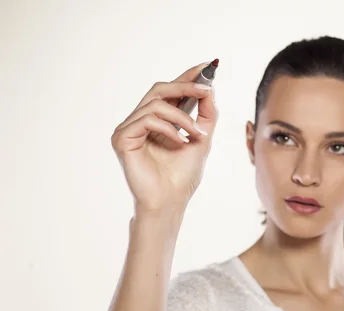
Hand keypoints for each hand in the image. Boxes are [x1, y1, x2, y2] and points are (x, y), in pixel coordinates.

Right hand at [111, 62, 218, 213]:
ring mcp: (128, 129)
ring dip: (183, 117)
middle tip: (206, 88)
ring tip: (198, 134)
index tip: (207, 66)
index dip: (187, 76)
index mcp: (157, 121)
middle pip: (160, 89)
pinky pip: (147, 120)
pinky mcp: (122, 138)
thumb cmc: (183, 175)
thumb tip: (210, 87)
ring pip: (156, 104)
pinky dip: (168, 129)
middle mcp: (140, 121)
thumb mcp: (202, 137)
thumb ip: (206, 113)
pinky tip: (179, 142)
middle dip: (186, 85)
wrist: (171, 201)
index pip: (171, 91)